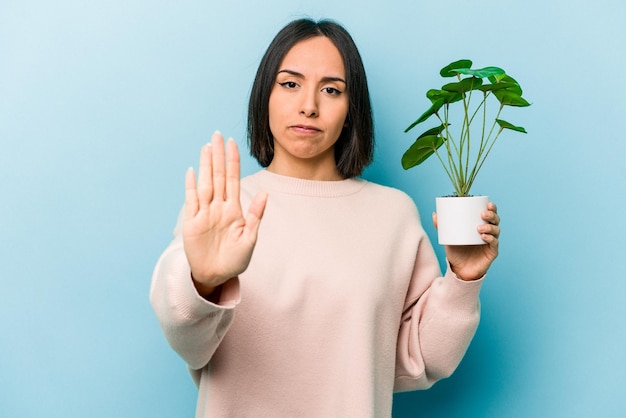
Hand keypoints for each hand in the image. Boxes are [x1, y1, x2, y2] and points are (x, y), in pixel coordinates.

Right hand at [183, 132, 267, 295]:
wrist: (217, 276)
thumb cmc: (235, 259)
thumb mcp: (250, 238)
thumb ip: (256, 215)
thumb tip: (264, 193)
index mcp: (234, 209)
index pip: (233, 179)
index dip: (233, 161)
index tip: (233, 143)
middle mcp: (219, 207)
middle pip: (218, 176)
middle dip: (219, 156)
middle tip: (217, 135)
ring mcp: (205, 213)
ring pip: (205, 183)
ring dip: (206, 165)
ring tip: (207, 147)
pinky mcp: (192, 222)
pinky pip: (192, 200)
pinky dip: (191, 185)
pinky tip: (192, 170)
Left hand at [433, 202, 499, 280]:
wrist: (459, 270)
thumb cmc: (456, 252)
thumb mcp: (448, 238)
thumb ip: (442, 227)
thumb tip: (434, 214)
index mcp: (481, 225)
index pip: (490, 214)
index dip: (492, 208)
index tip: (487, 203)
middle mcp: (489, 232)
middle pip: (496, 220)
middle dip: (491, 215)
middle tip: (482, 214)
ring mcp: (491, 242)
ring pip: (496, 230)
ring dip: (489, 227)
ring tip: (479, 227)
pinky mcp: (492, 252)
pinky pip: (494, 243)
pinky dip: (490, 239)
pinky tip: (484, 237)